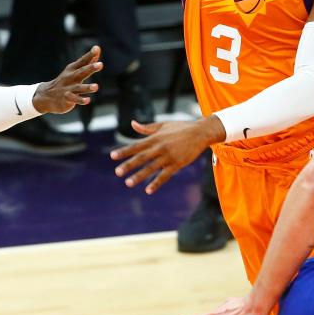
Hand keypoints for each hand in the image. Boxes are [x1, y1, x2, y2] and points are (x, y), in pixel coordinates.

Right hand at [32, 45, 101, 113]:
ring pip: (79, 88)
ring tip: (96, 87)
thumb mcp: (75, 69)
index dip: (90, 55)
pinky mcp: (67, 99)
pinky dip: (80, 100)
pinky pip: (74, 99)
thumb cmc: (66, 80)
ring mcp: (68, 88)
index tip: (96, 48)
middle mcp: (71, 77)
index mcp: (73, 69)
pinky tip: (88, 100)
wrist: (46, 95)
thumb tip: (97, 48)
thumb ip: (87, 60)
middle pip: (81, 72)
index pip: (83, 61)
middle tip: (100, 64)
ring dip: (87, 87)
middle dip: (90, 68)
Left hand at [110, 115, 224, 193]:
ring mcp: (169, 156)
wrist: (200, 132)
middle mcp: (160, 147)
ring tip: (128, 183)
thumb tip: (132, 124)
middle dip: (129, 165)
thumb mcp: (163, 125)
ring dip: (139, 176)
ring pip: (151, 168)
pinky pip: (165, 175)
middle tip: (117, 172)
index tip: (112, 156)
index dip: (124, 151)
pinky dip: (156, 183)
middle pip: (141, 157)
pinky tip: (148, 190)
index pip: (136, 145)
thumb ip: (146, 128)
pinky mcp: (177, 164)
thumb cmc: (181, 127)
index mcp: (155, 138)